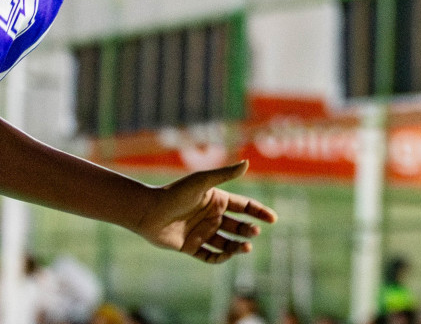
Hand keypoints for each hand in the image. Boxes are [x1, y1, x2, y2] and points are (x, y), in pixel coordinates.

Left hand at [132, 160, 277, 263]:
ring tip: (246, 247)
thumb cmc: (175, 193)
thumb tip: (247, 163)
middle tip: (254, 232)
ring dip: (238, 246)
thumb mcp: (202, 182)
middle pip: (237, 226)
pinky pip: (209, 256)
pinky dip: (220, 258)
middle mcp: (212, 217)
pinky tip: (228, 255)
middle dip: (249, 230)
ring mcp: (202, 233)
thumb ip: (225, 174)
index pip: (245, 207)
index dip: (259, 212)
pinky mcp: (191, 247)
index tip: (272, 219)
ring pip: (226, 243)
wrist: (147, 211)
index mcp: (217, 200)